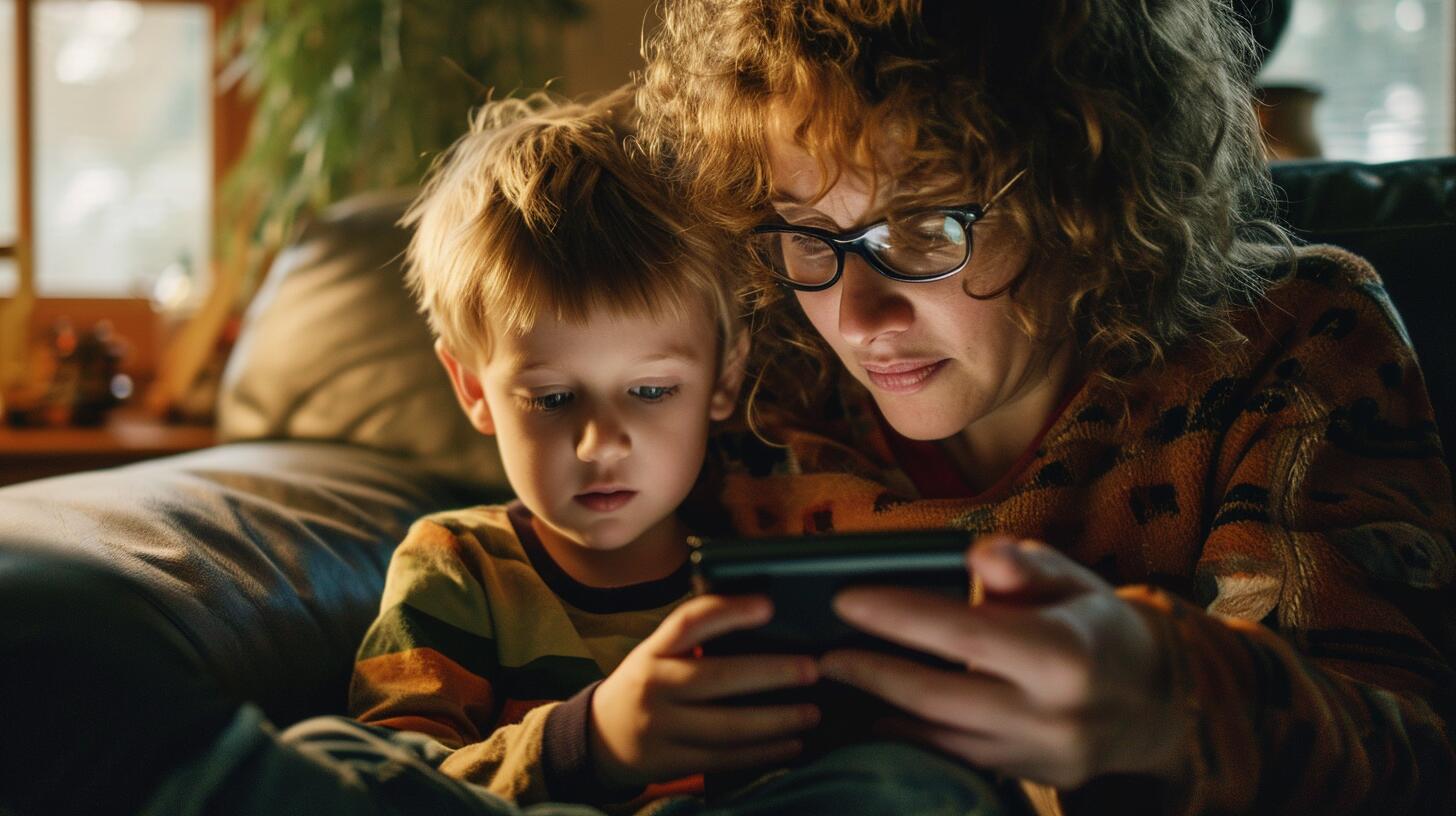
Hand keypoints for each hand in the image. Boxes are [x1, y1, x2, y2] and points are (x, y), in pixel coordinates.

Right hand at [589, 594, 821, 787]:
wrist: (601, 736)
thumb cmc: (646, 684)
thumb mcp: (657, 654)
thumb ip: (696, 641)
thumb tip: (764, 623)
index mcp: (653, 651)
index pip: (688, 623)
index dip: (728, 611)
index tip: (767, 605)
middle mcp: (654, 686)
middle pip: (717, 677)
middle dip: (770, 672)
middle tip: (812, 668)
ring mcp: (661, 728)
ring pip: (727, 726)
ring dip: (776, 720)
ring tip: (812, 712)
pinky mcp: (672, 762)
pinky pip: (725, 758)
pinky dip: (763, 753)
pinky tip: (792, 743)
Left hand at [819, 536, 1186, 789]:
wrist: (1154, 702)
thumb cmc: (1097, 625)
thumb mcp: (1072, 579)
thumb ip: (1023, 565)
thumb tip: (974, 556)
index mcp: (1064, 655)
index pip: (963, 633)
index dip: (898, 615)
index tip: (845, 599)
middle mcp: (1050, 715)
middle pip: (938, 698)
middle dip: (873, 673)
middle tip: (825, 655)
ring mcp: (1038, 755)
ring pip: (940, 739)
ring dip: (882, 711)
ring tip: (842, 682)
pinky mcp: (1027, 777)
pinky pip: (955, 760)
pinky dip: (911, 738)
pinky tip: (878, 716)